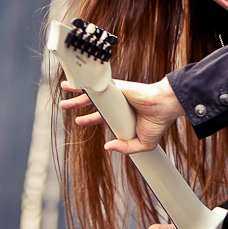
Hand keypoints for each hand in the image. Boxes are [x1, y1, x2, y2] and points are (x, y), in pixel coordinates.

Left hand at [59, 77, 183, 153]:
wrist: (164, 108)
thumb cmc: (158, 123)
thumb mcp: (142, 144)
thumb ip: (125, 148)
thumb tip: (107, 147)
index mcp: (123, 115)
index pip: (102, 116)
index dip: (90, 118)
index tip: (80, 121)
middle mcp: (117, 103)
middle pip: (94, 102)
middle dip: (78, 104)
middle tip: (66, 106)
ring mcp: (115, 95)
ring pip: (93, 93)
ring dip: (77, 92)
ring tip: (64, 90)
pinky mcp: (115, 88)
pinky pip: (98, 85)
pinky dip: (86, 82)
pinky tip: (75, 80)